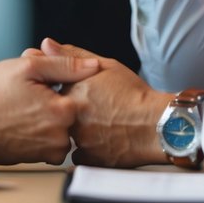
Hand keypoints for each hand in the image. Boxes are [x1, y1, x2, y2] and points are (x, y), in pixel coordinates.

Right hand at [0, 52, 99, 164]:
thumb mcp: (28, 67)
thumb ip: (65, 65)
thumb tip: (94, 66)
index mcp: (63, 110)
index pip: (81, 92)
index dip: (62, 83)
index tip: (43, 83)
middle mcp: (60, 135)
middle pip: (72, 112)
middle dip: (56, 101)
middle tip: (29, 96)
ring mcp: (49, 151)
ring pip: (63, 128)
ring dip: (50, 120)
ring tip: (25, 110)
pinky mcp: (38, 160)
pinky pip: (51, 144)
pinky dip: (42, 135)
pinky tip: (23, 124)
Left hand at [31, 38, 170, 167]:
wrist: (157, 124)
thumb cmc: (135, 94)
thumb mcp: (106, 66)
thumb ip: (72, 55)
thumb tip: (46, 44)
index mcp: (71, 91)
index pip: (53, 89)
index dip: (68, 92)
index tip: (83, 94)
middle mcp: (71, 115)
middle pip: (61, 113)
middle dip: (73, 112)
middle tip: (95, 110)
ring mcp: (79, 139)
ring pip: (69, 135)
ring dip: (80, 131)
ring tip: (102, 125)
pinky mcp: (88, 158)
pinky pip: (79, 154)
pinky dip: (88, 149)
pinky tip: (103, 140)